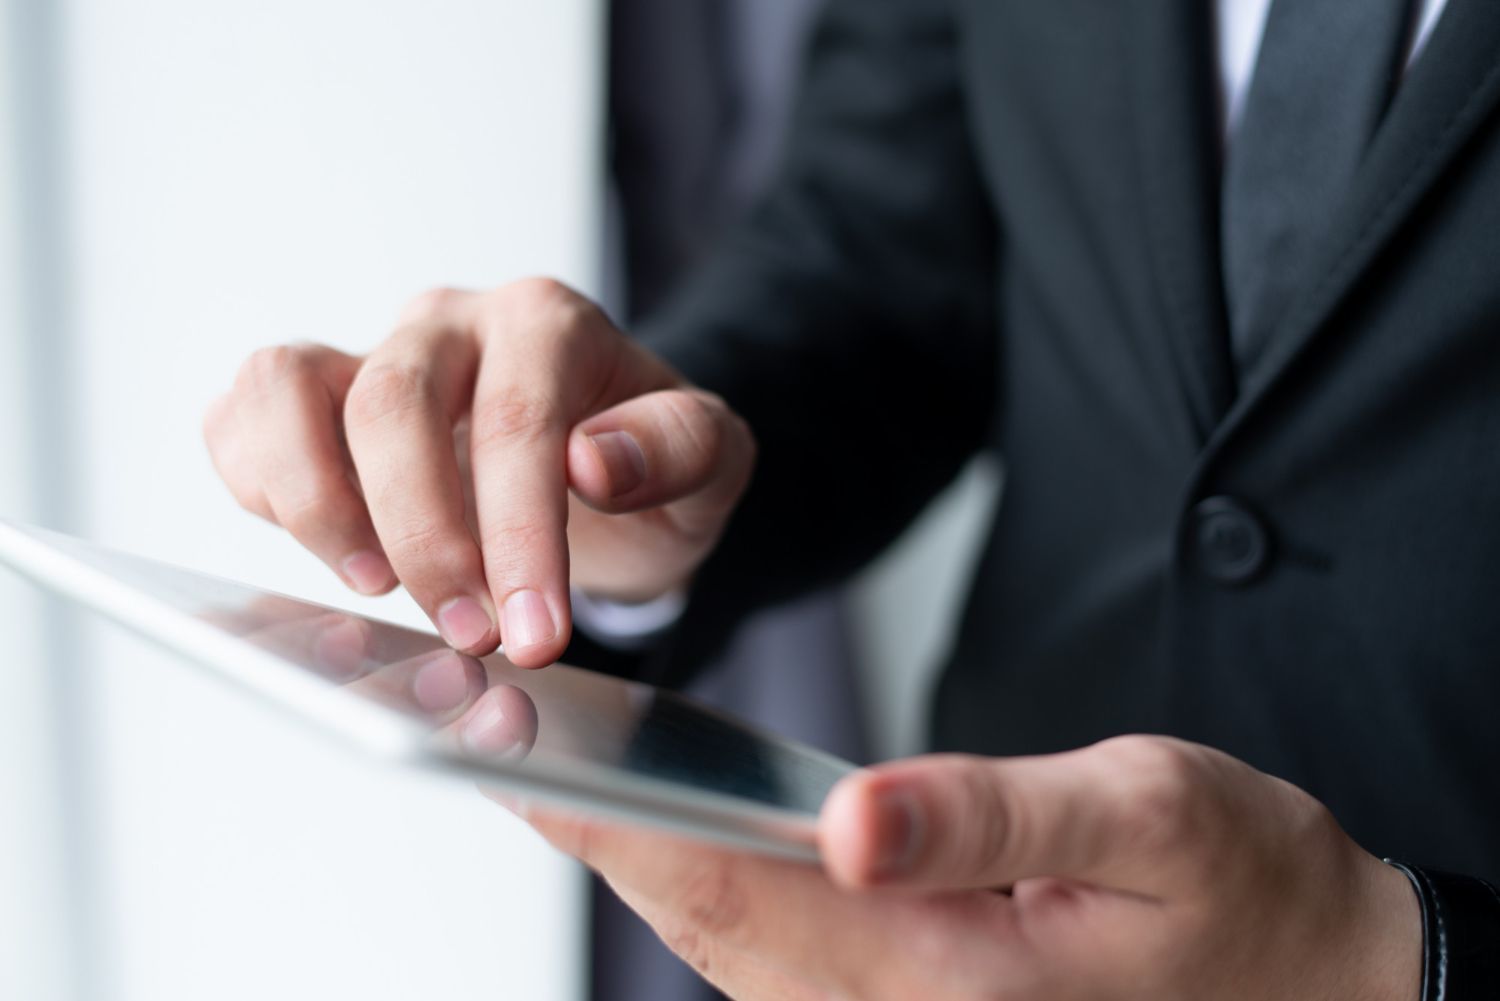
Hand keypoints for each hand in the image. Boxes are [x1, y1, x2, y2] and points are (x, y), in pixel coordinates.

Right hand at [203, 279, 755, 666]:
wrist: (607, 460)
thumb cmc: (651, 465)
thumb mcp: (710, 463)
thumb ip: (676, 448)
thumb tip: (594, 461)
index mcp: (549, 323)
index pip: (517, 417)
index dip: (519, 533)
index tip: (534, 632)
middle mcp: (450, 325)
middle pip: (392, 404)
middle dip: (425, 538)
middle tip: (472, 636)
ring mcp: (372, 353)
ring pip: (288, 385)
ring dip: (318, 503)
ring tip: (376, 589)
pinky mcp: (316, 398)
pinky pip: (244, 414)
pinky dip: (259, 483)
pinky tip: (333, 553)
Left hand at [510, 735, 1421, 1000]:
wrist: (1312, 978)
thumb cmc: (1240, 893)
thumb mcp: (1146, 822)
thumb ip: (996, 819)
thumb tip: (856, 819)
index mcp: (935, 978)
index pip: (733, 891)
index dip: (617, 813)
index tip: (520, 743)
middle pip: (699, 918)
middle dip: (592, 823)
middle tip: (491, 726)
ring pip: (717, 935)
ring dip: (632, 848)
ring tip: (548, 756)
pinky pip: (765, 943)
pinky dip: (700, 873)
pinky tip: (668, 813)